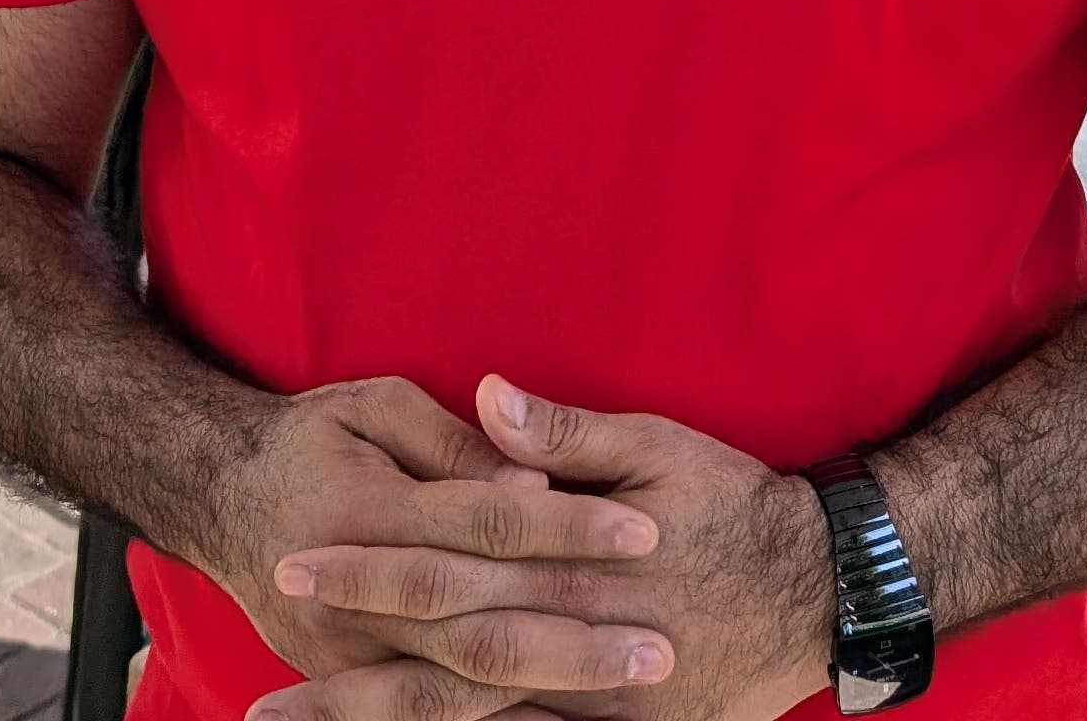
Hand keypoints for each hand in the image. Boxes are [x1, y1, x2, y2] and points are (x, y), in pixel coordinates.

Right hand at [189, 377, 667, 720]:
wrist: (218, 496)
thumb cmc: (314, 439)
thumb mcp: (374, 407)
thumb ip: (455, 444)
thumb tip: (529, 479)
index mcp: (371, 514)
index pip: (490, 525)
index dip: (570, 527)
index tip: (647, 530)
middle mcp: (354, 600)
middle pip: (481, 628)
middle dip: (574, 644)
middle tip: (657, 651)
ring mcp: (344, 655)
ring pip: (457, 693)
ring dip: (544, 694)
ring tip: (627, 695)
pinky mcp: (341, 680)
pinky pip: (425, 718)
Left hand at [263, 377, 830, 720]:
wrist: (822, 591)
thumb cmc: (736, 505)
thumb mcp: (660, 447)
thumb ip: (567, 433)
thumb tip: (487, 396)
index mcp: (571, 567)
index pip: (448, 569)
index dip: (370, 571)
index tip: (296, 567)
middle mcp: (574, 645)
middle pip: (443, 664)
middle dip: (351, 683)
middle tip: (264, 697)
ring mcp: (597, 708)